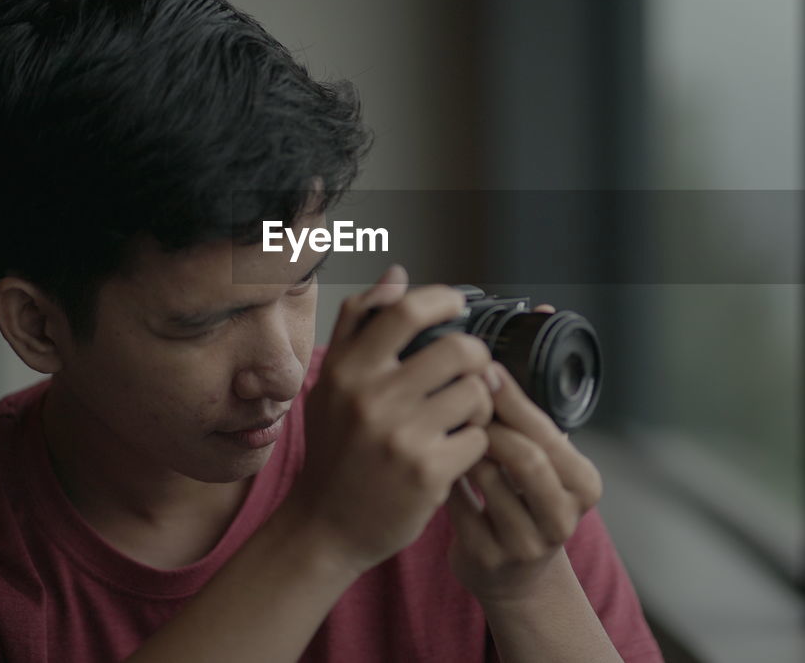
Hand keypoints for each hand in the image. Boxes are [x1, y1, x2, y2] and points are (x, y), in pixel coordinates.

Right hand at [284, 266, 496, 574]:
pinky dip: (475, 444)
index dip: (443, 299)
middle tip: (469, 372)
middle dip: (475, 358)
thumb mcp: (331, 384)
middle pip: (459, 349)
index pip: (405, 311)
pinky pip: (479, 438)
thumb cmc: (334, 451)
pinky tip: (455, 452)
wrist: (325, 528)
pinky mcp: (428, 473)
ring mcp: (402, 436)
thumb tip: (398, 276)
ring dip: (479, 405)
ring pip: (476, 393)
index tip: (458, 304)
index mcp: (347, 371)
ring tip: (462, 418)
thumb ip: (358, 324)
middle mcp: (372, 399)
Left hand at [444, 307, 603, 606]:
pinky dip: (443, 476)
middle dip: (488, 422)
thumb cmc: (522, 495)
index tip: (483, 370)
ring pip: (489, 481)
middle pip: (525, 457)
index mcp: (583, 483)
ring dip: (461, 446)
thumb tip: (537, 313)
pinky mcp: (489, 560)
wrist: (512, 574)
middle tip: (454, 393)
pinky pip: (459, 507)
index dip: (513, 400)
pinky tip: (429, 456)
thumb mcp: (543, 452)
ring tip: (439, 420)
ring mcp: (526, 544)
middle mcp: (562, 517)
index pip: (548, 433)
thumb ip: (534, 397)